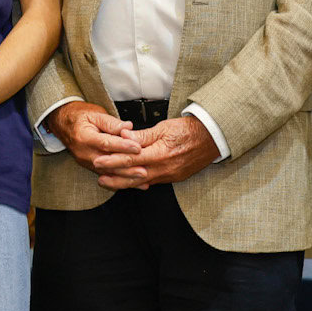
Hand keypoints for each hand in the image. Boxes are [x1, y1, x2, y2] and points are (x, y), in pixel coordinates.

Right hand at [46, 101, 140, 174]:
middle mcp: (84, 152)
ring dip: (125, 176)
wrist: (63, 123)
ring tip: (142, 178)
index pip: (106, 143)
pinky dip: (120, 179)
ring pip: (108, 172)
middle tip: (144, 170)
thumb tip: (128, 127)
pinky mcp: (89, 167)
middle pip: (108, 162)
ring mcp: (85, 161)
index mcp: (84, 137)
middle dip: (127, 167)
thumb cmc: (80, 116)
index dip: (123, 146)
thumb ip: (111, 122)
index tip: (138, 148)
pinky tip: (133, 182)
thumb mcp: (95, 114)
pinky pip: (106, 174)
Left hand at [93, 115, 219, 190]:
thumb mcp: (163, 127)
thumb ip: (142, 135)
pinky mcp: (174, 177)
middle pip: (134, 176)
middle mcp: (164, 168)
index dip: (112, 161)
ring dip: (125, 183)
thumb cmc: (189, 129)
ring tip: (110, 182)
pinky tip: (130, 182)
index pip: (130, 159)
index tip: (99, 161)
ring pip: (143, 182)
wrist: (212, 137)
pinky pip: (153, 181)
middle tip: (99, 178)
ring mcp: (170, 175)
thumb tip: (123, 136)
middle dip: (115, 179)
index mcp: (159, 154)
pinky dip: (140, 182)